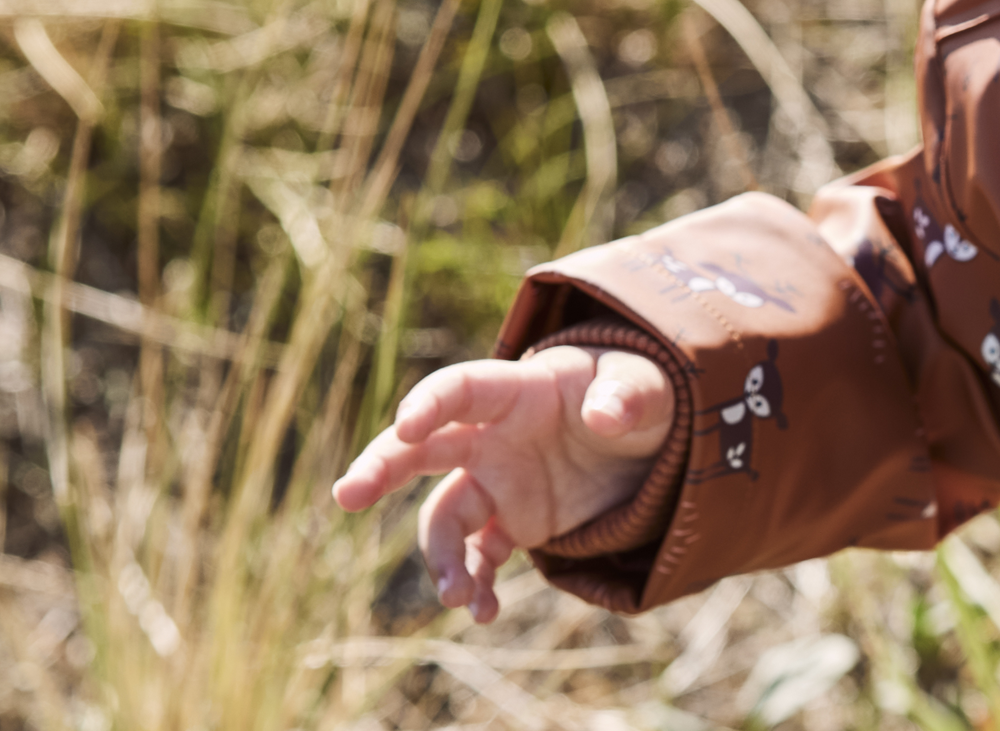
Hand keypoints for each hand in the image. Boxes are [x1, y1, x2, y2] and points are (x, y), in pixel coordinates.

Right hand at [330, 347, 671, 621]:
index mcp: (519, 390)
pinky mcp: (513, 521)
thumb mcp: (651, 389)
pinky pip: (479, 555)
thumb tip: (606, 416)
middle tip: (348, 494)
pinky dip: (476, 583)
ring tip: (458, 598)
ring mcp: (498, 481)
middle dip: (381, 467)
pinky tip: (484, 611)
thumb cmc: (642, 394)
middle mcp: (493, 436)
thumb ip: (630, 396)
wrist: (647, 437)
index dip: (430, 403)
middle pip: (422, 449)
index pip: (462, 388)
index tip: (406, 425)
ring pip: (445, 519)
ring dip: (442, 559)